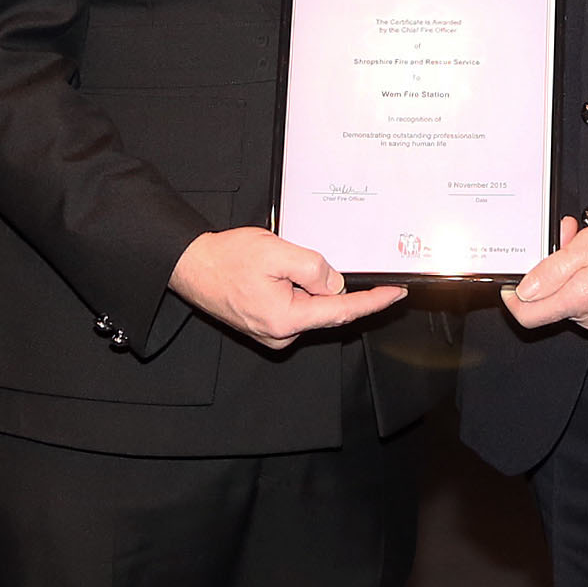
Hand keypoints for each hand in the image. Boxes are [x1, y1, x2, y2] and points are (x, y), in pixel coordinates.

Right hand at [171, 228, 405, 350]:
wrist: (192, 266)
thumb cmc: (227, 259)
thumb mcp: (277, 253)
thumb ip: (313, 269)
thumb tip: (336, 284)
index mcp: (286, 319)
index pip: (342, 311)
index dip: (373, 302)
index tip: (395, 294)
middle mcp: (280, 333)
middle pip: (325, 309)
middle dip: (326, 284)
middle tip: (301, 259)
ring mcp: (272, 332)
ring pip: (309, 306)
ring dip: (306, 285)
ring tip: (275, 263)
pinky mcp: (266, 326)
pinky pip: (295, 308)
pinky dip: (296, 291)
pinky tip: (275, 274)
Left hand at [503, 211, 587, 331]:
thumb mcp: (587, 245)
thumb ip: (551, 271)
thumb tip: (524, 289)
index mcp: (579, 300)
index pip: (528, 315)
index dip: (511, 297)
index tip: (509, 279)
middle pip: (545, 301)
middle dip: (545, 268)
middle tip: (561, 237)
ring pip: (564, 295)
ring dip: (563, 267)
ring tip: (580, 238)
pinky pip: (581, 295)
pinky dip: (579, 274)